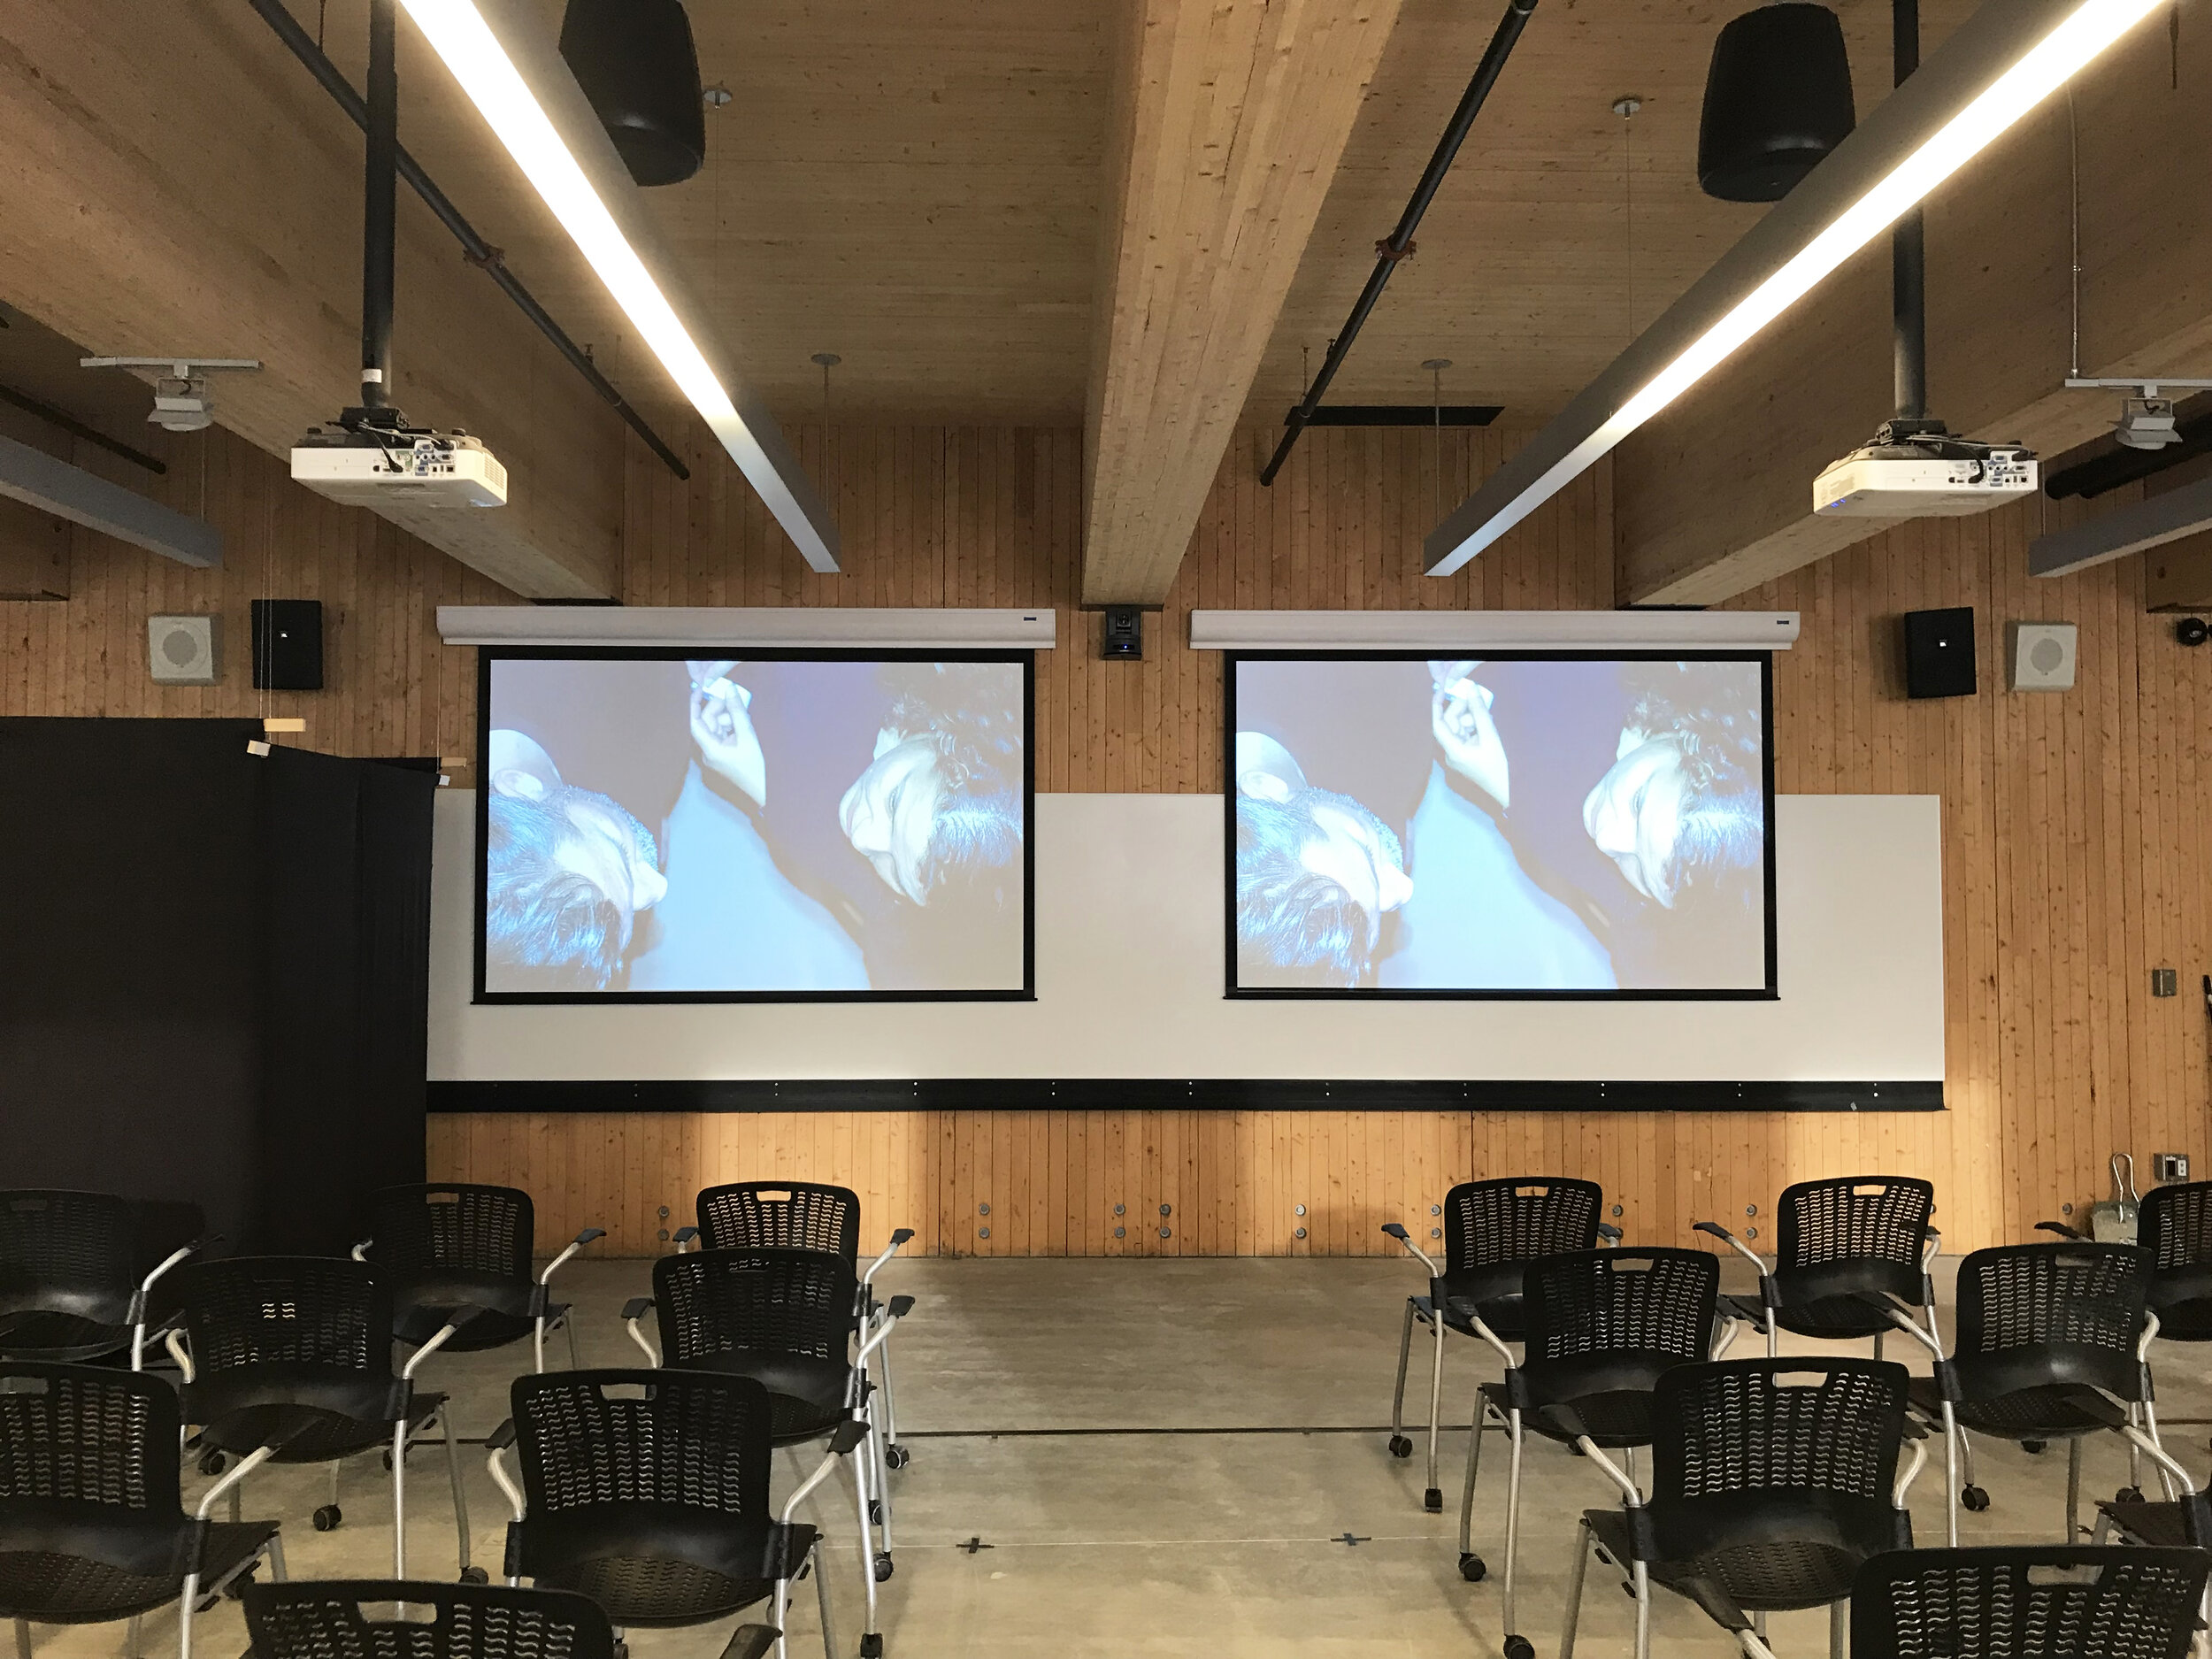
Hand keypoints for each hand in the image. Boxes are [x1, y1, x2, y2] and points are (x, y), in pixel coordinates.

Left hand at [690, 671, 766, 807]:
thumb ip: (737, 712)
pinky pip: (723, 733)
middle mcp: (709, 751)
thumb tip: (729, 690)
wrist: (763, 789)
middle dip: (719, 710)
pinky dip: (731, 725)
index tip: (699, 690)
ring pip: (716, 727)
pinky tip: (742, 723)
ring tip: (743, 715)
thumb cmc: (755, 767)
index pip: (695, 723)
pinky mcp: (724, 753)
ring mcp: (716, 753)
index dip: (695, 705)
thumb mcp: (747, 736)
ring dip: (728, 717)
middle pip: (708, 723)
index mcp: (710, 749)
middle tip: (732, 699)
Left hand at [1432, 673, 1507, 810]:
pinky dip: (1474, 726)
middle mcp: (1452, 753)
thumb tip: (1471, 691)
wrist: (1508, 789)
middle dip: (1462, 711)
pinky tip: (1486, 724)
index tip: (1441, 691)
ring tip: (1486, 716)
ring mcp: (1459, 754)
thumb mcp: (1490, 736)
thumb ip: (1480, 712)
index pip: (1438, 725)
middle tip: (1477, 700)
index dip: (1437, 707)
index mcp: (1453, 751)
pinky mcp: (1467, 754)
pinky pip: (1466, 734)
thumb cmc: (1499, 767)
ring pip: (1460, 728)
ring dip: (1471, 718)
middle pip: (1450, 724)